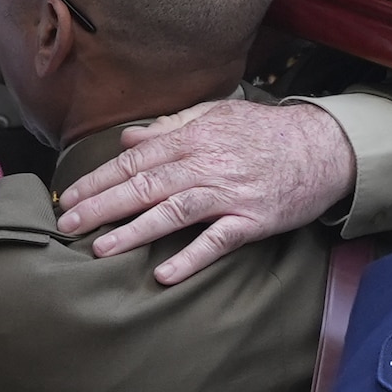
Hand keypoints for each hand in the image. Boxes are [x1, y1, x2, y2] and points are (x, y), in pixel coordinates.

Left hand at [63, 97, 357, 283]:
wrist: (323, 147)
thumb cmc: (265, 133)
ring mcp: (229, 194)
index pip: (134, 161)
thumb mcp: (216, 117)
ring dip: (135, 231)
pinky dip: (191, 257)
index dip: (98, 179)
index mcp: (192, 139)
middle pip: (144, 186)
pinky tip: (165, 274)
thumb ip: (170, 127)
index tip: (69, 196)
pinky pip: (217, 241)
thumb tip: (129, 138)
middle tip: (68, 224)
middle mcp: (206, 165)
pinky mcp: (252, 220)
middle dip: (102, 205)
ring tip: (100, 248)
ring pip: (173, 212)